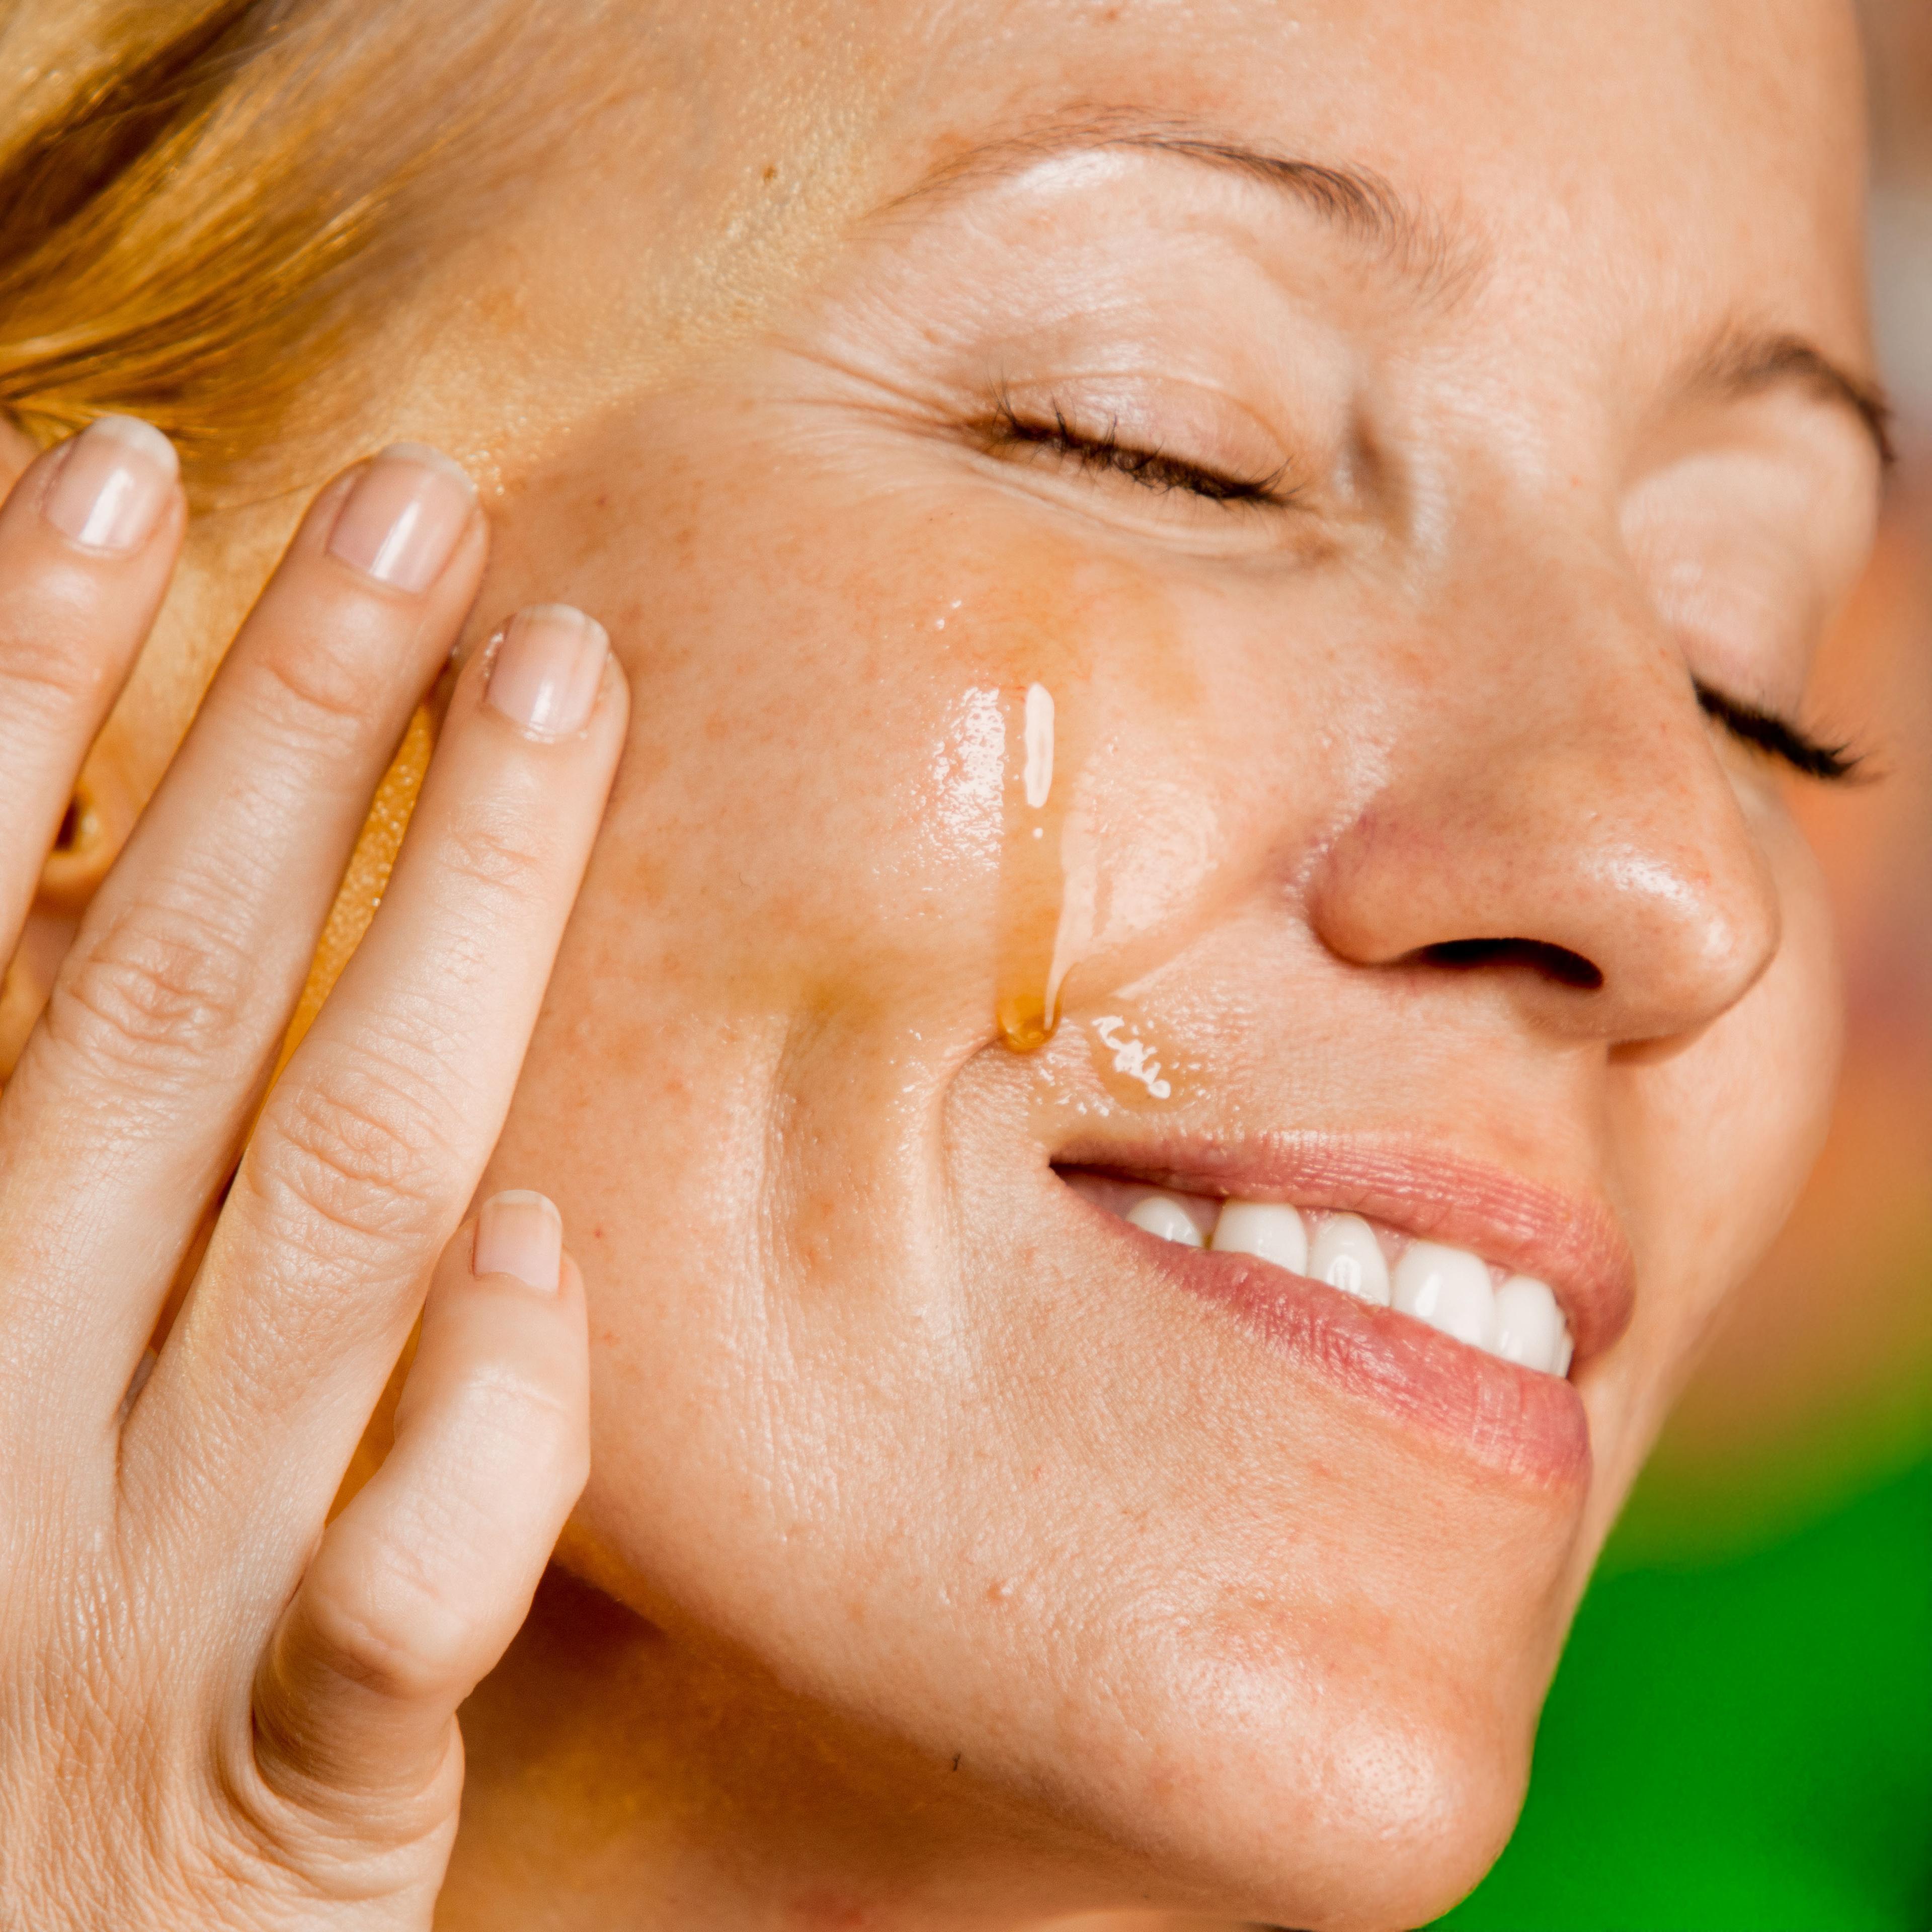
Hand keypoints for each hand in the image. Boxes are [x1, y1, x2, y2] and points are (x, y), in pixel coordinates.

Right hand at [0, 420, 625, 1926]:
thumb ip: (20, 1128)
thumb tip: (50, 878)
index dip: (10, 693)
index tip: (111, 471)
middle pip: (161, 1004)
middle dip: (282, 736)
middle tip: (418, 503)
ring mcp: (132, 1605)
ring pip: (332, 1201)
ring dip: (454, 922)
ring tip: (558, 678)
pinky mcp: (290, 1785)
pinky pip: (403, 1580)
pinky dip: (483, 1405)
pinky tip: (549, 1230)